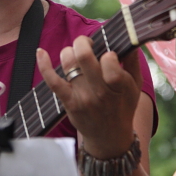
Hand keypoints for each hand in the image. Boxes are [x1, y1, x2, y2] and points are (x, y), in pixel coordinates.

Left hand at [36, 36, 141, 158]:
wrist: (109, 137)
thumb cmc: (123, 106)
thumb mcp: (135, 85)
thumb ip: (133, 61)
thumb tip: (129, 38)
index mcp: (119, 86)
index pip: (109, 60)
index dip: (107, 52)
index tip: (108, 55)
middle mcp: (100, 92)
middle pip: (84, 56)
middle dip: (83, 42)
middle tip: (87, 44)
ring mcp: (82, 97)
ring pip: (68, 63)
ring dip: (69, 51)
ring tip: (76, 55)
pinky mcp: (69, 102)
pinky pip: (53, 81)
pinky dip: (44, 65)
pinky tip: (40, 52)